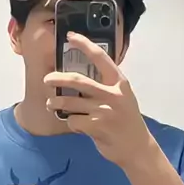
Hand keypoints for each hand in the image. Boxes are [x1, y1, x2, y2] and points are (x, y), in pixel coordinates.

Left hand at [44, 32, 153, 167]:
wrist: (136, 147)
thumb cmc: (127, 120)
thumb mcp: (123, 97)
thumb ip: (106, 87)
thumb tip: (78, 78)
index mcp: (119, 83)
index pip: (100, 58)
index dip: (84, 44)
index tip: (71, 36)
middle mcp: (113, 94)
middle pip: (78, 80)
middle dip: (57, 78)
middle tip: (46, 79)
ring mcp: (104, 111)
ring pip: (70, 102)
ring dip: (56, 103)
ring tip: (51, 105)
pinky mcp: (96, 127)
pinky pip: (73, 121)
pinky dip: (70, 122)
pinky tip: (76, 125)